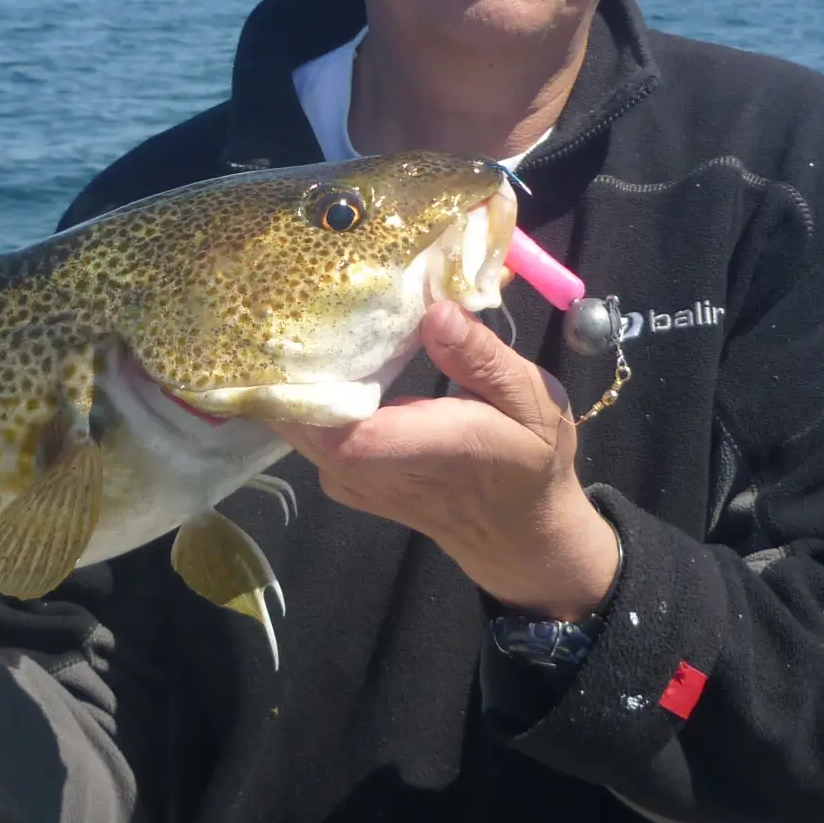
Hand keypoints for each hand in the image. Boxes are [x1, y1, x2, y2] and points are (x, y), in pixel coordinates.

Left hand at [275, 301, 619, 620]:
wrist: (515, 529)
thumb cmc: (528, 458)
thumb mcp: (533, 400)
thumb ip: (483, 359)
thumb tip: (438, 309)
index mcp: (433, 449)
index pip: (350, 436)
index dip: (310, 386)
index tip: (299, 323)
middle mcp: (379, 472)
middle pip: (304, 420)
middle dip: (290, 359)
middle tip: (294, 292)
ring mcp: (351, 479)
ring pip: (296, 422)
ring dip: (292, 370)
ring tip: (299, 308)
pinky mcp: (338, 476)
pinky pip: (304, 429)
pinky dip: (302, 390)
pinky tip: (316, 349)